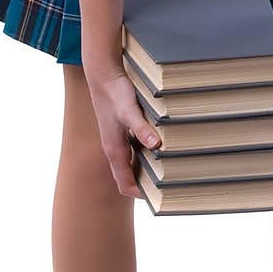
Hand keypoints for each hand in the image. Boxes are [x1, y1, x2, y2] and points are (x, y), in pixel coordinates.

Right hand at [83, 62, 161, 198]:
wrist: (103, 74)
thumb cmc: (115, 93)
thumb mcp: (130, 111)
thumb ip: (142, 129)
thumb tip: (157, 146)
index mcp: (114, 151)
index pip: (125, 185)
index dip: (141, 194)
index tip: (160, 196)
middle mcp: (114, 149)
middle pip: (129, 177)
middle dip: (146, 184)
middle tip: (169, 184)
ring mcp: (117, 140)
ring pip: (132, 164)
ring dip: (147, 168)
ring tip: (168, 168)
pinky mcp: (121, 130)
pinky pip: (133, 150)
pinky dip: (146, 154)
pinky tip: (160, 145)